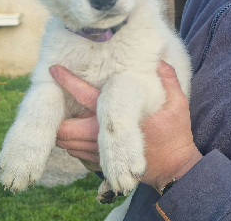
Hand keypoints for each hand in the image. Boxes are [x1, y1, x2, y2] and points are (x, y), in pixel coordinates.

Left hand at [49, 62, 202, 191]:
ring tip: (67, 115)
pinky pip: (75, 153)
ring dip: (62, 130)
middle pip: (64, 128)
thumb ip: (169, 80)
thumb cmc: (174, 135)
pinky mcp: (100, 165)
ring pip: (66, 143)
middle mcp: (102, 136)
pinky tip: (79, 132)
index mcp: (117, 115)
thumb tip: (160, 61)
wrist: (173, 170)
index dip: (67, 81)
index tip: (53, 70)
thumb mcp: (177, 105)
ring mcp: (100, 154)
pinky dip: (71, 142)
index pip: (84, 95)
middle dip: (56, 117)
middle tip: (58, 103)